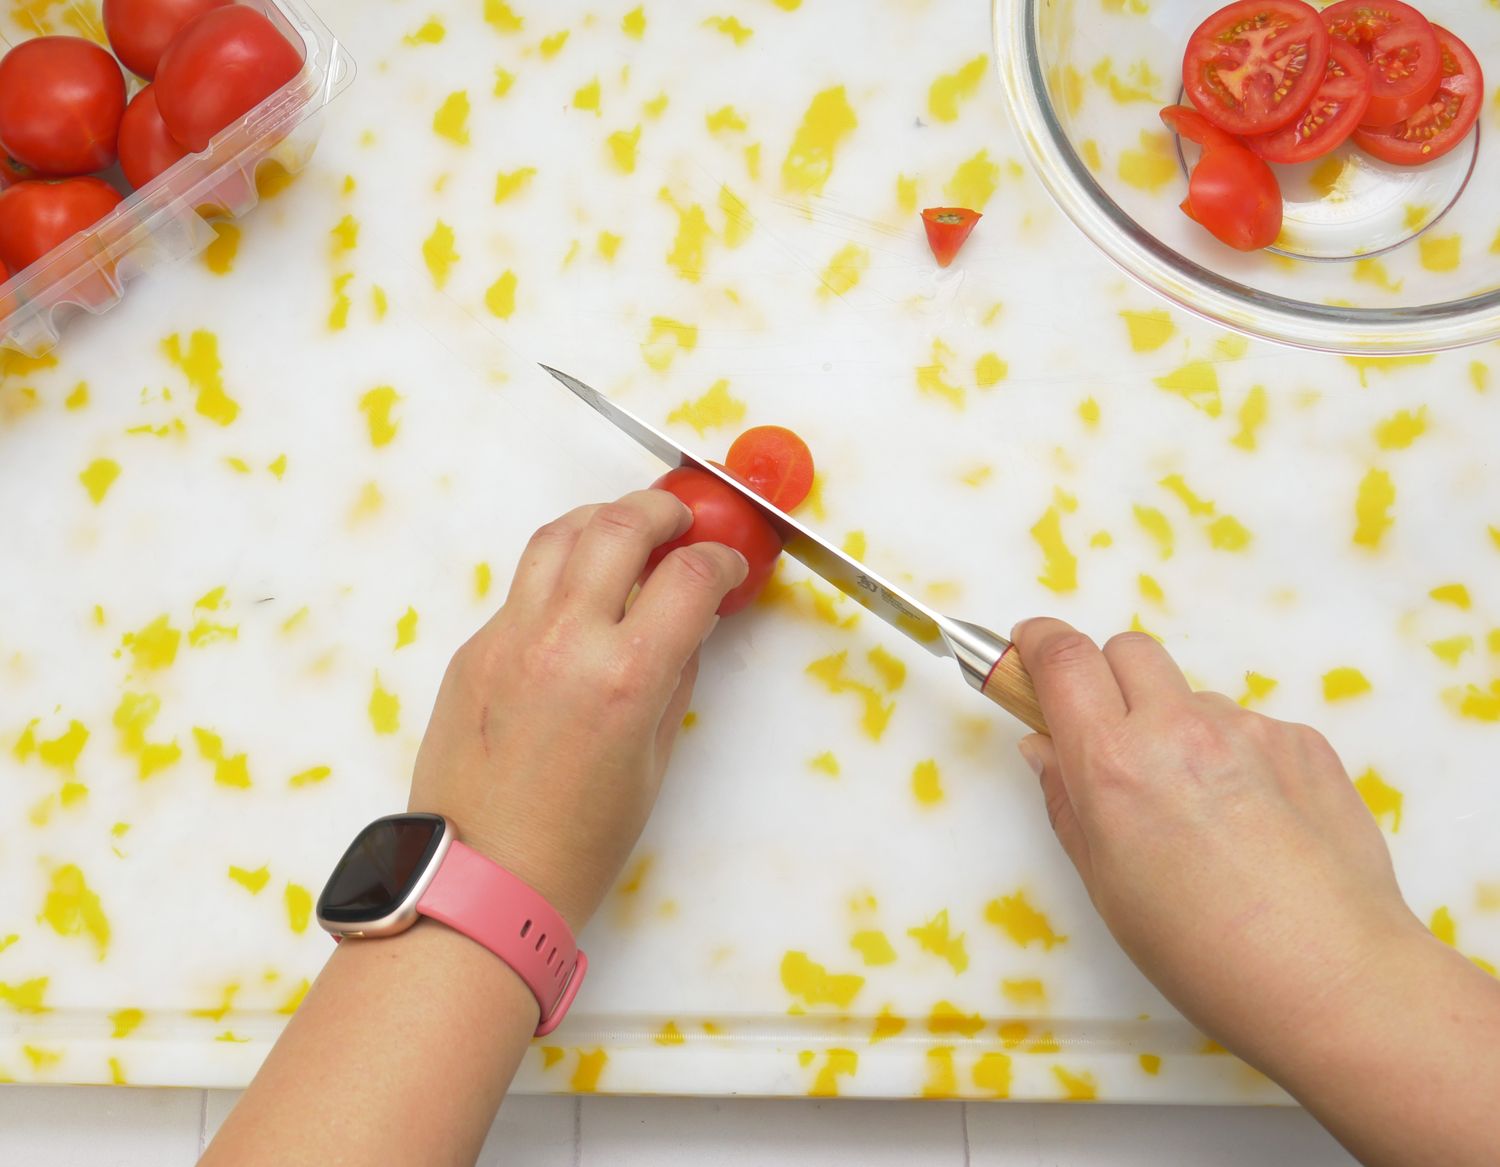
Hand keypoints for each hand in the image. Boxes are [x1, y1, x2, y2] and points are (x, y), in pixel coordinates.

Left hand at [408, 491, 747, 930]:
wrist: (480, 880)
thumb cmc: (576, 843)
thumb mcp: (652, 760)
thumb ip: (675, 676)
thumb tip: (691, 623)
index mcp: (622, 678)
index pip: (688, 577)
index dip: (720, 560)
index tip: (728, 564)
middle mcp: (562, 642)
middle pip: (617, 526)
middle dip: (660, 508)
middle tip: (682, 516)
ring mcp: (508, 639)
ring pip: (557, 535)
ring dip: (601, 520)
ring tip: (627, 532)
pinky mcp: (472, 649)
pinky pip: (522, 587)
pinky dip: (559, 571)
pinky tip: (579, 596)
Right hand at [1010, 618, 1424, 1068]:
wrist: (1333, 979)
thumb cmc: (1202, 952)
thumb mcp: (1105, 884)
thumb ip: (1068, 801)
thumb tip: (1046, 747)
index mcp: (1115, 763)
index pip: (1065, 659)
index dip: (1038, 642)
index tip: (1027, 645)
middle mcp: (1180, 729)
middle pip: (1128, 650)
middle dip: (1107, 676)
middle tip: (1112, 735)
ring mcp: (1250, 730)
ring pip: (1193, 697)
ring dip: (1177, 728)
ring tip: (1202, 813)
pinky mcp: (1305, 743)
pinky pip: (1251, 729)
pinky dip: (1237, 759)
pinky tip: (1255, 826)